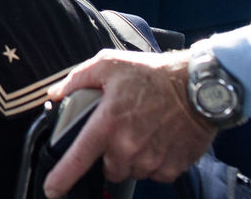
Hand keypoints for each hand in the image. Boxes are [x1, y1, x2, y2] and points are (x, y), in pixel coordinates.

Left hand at [41, 49, 215, 197]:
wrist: (198, 86)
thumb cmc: (152, 73)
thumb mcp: (108, 64)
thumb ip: (77, 80)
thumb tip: (55, 94)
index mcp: (107, 123)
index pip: (78, 158)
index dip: (61, 178)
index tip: (52, 190)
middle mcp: (128, 147)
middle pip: (108, 168)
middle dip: (110, 154)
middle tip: (121, 130)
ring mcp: (151, 160)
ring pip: (132, 171)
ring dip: (133, 158)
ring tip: (143, 130)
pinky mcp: (173, 167)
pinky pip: (155, 173)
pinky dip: (154, 161)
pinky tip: (159, 138)